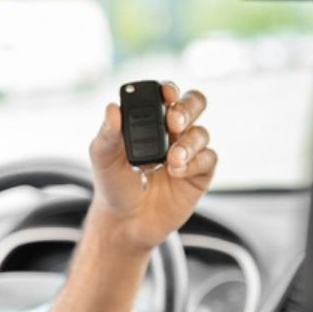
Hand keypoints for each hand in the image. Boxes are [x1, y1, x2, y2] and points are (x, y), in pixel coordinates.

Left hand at [88, 82, 214, 252]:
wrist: (125, 222)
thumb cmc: (113, 184)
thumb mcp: (103, 158)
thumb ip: (108, 134)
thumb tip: (112, 108)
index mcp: (151, 120)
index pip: (166, 95)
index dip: (169, 89)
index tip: (165, 93)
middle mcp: (173, 132)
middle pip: (194, 104)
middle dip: (187, 108)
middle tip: (174, 121)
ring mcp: (188, 152)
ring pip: (201, 133)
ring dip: (188, 143)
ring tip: (172, 160)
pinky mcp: (199, 174)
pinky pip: (208, 159)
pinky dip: (195, 162)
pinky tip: (177, 172)